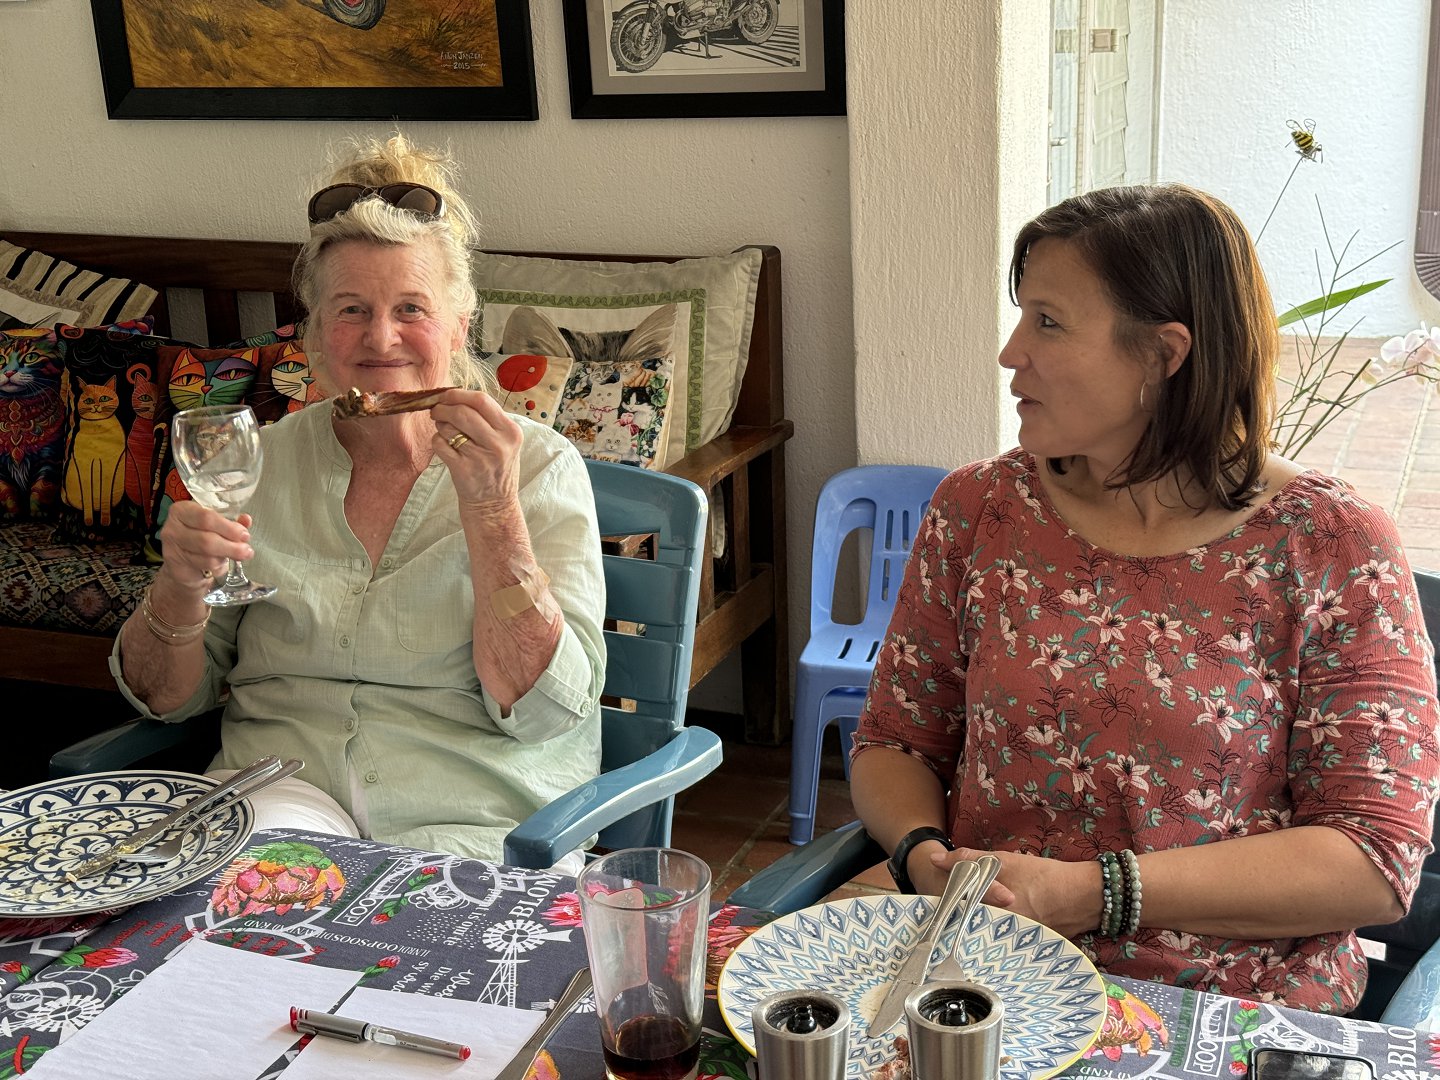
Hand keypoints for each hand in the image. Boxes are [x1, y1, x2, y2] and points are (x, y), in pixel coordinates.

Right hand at [156, 503, 253, 593]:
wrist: (182, 564)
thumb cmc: (200, 539)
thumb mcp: (215, 527)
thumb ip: (231, 523)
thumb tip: (246, 520)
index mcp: (182, 510)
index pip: (206, 517)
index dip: (228, 528)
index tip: (244, 535)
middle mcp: (173, 527)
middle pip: (207, 539)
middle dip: (232, 546)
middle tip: (246, 550)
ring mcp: (171, 548)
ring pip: (206, 555)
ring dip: (227, 556)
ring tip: (239, 556)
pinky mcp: (175, 566)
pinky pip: (202, 566)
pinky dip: (217, 566)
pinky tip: (222, 563)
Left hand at [431, 390, 523, 508]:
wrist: (495, 504)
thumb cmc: (497, 468)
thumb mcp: (505, 442)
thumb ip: (487, 419)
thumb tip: (455, 396)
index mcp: (511, 431)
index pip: (482, 400)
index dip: (458, 394)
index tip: (446, 395)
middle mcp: (499, 444)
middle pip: (462, 412)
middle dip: (443, 407)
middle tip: (436, 411)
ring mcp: (481, 458)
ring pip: (448, 427)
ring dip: (440, 426)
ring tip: (445, 432)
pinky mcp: (463, 470)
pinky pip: (440, 444)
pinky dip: (437, 442)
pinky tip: (444, 447)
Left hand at [933, 846, 1099, 937]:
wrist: (1081, 897)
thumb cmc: (1042, 877)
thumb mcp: (1004, 861)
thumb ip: (967, 859)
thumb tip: (935, 858)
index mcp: (990, 911)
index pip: (952, 914)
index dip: (943, 905)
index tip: (936, 898)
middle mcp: (998, 933)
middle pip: (964, 927)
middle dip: (956, 916)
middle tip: (951, 905)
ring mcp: (1009, 944)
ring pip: (980, 934)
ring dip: (973, 924)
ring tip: (968, 915)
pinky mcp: (1020, 949)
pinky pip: (997, 941)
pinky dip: (992, 931)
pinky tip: (992, 923)